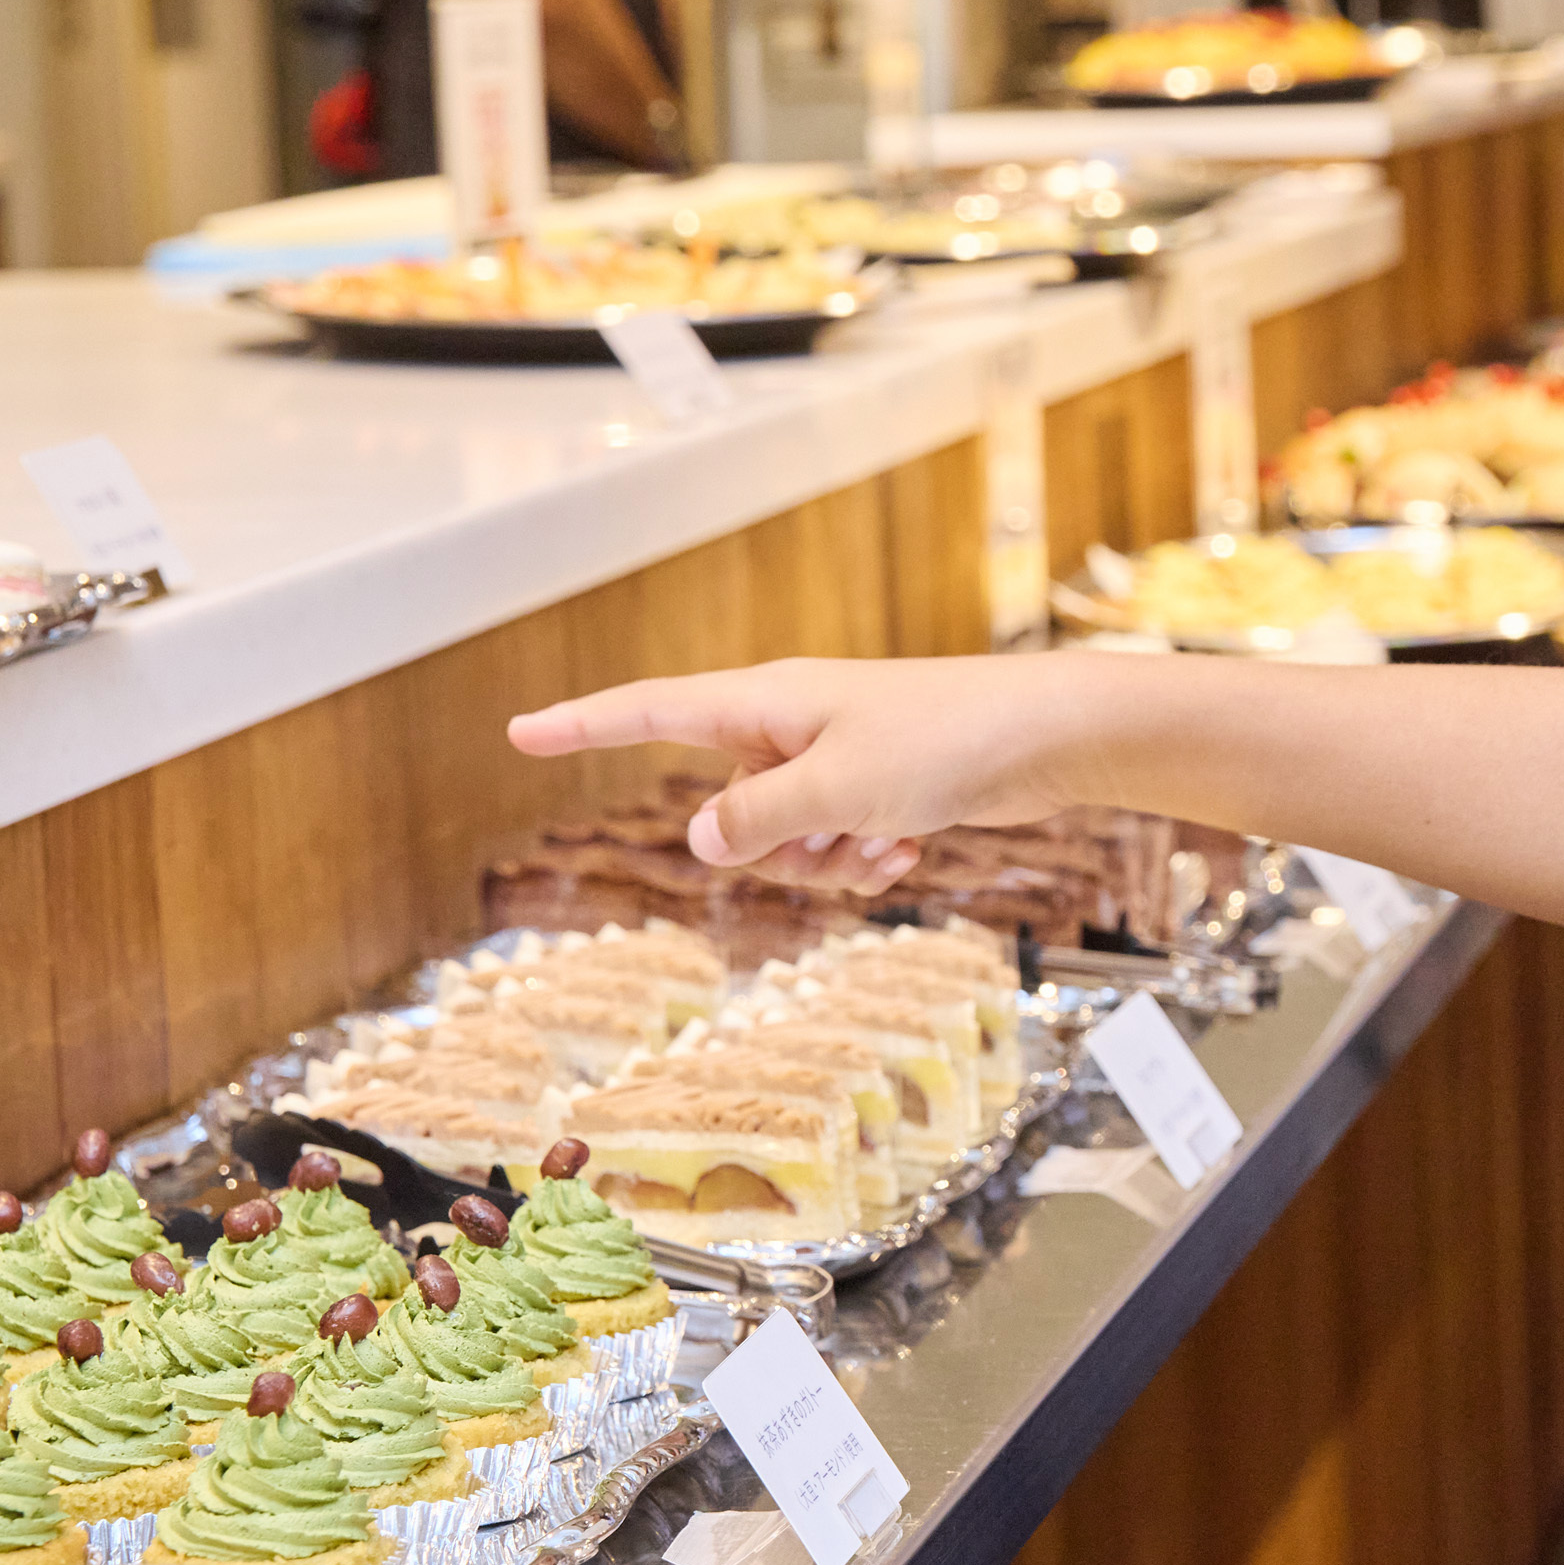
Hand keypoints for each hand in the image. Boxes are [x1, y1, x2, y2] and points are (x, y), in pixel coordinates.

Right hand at [506, 657, 1094, 891]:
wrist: (1045, 738)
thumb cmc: (944, 742)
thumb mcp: (835, 791)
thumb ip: (757, 818)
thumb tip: (699, 840)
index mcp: (764, 702)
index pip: (649, 712)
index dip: (581, 726)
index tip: (518, 732)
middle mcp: (791, 725)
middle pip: (730, 808)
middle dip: (772, 847)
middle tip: (837, 836)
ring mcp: (836, 757)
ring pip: (787, 840)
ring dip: (828, 861)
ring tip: (886, 841)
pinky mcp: (879, 788)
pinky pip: (838, 847)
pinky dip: (866, 860)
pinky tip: (910, 851)